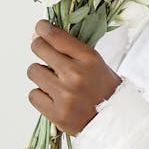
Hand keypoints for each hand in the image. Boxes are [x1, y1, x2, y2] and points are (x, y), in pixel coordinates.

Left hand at [28, 20, 120, 134]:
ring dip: (39, 73)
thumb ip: (69, 49)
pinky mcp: (56, 113)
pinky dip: (40, 94)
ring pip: (33, 71)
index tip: (40, 28)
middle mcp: (75, 75)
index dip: (43, 28)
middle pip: (39, 48)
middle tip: (42, 50)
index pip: (55, 36)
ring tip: (52, 79)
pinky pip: (33, 95)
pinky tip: (52, 96)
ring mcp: (64, 95)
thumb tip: (38, 35)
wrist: (115, 120)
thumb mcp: (95, 62)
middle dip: (39, 46)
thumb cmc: (104, 89)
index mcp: (88, 59)